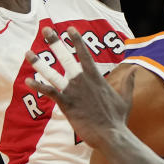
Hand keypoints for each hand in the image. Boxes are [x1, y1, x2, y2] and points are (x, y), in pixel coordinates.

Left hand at [25, 27, 132, 148]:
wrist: (111, 135)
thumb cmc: (118, 119)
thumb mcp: (126, 98)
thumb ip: (129, 82)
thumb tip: (136, 69)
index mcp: (96, 78)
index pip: (85, 54)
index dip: (76, 40)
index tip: (69, 28)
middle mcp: (82, 81)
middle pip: (66, 57)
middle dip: (55, 42)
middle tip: (46, 29)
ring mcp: (73, 92)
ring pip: (52, 73)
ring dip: (39, 63)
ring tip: (27, 52)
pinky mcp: (66, 104)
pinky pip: (49, 93)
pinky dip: (38, 86)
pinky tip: (27, 81)